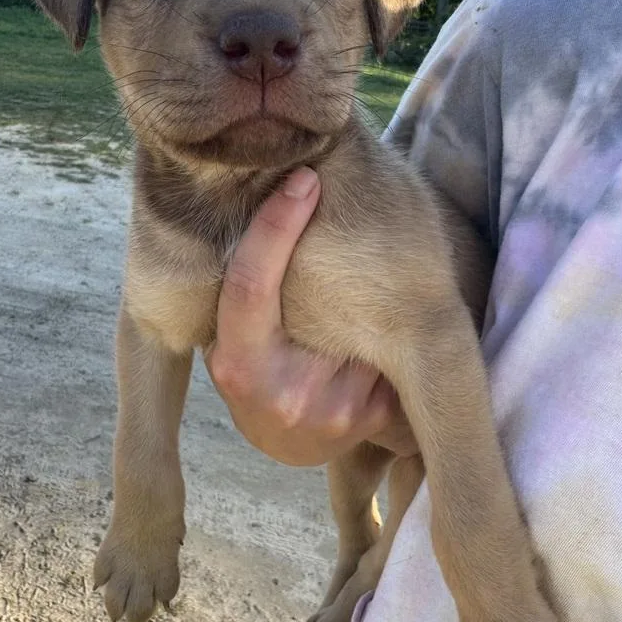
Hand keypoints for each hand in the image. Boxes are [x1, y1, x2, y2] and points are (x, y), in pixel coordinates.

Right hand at [206, 168, 416, 465]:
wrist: (286, 443)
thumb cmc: (255, 370)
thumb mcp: (231, 338)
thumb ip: (243, 294)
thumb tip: (271, 203)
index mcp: (238, 365)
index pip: (250, 285)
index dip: (275, 226)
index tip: (303, 178)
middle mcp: (284, 393)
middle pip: (323, 300)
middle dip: (342, 256)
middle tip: (354, 201)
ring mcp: (334, 411)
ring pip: (364, 322)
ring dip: (369, 300)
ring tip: (363, 297)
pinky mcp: (373, 419)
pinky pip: (391, 347)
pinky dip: (389, 326)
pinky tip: (385, 325)